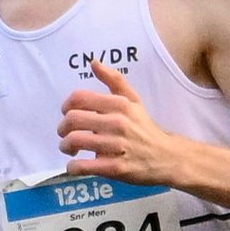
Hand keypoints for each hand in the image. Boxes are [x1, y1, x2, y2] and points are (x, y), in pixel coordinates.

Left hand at [58, 60, 195, 184]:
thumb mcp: (133, 101)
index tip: (67, 113)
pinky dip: (73, 166)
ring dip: (65, 146)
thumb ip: (114, 80)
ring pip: (75, 141)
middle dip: (62, 128)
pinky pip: (83, 166)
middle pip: (72, 119)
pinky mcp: (115, 168)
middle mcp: (117, 122)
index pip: (79, 98)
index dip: (66, 106)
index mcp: (119, 104)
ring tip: (69, 149)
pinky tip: (75, 166)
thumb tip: (93, 62)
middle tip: (65, 134)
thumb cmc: (145, 128)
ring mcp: (116, 146)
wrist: (167, 157)